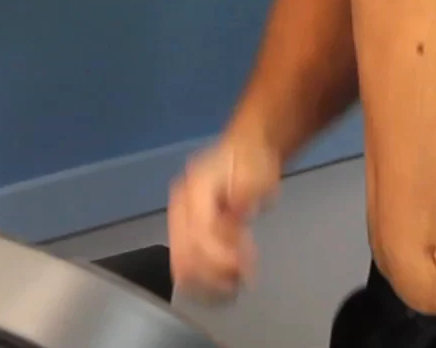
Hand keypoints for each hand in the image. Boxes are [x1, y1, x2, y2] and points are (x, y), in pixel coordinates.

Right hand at [165, 135, 281, 302]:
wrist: (242, 154)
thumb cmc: (250, 162)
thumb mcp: (256, 170)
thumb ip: (246, 190)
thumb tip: (237, 210)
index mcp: (194, 189)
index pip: (200, 233)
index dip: (221, 257)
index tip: (246, 267)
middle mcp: (180, 207)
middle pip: (185, 255)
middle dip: (216, 274)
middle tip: (244, 276)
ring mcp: (179, 221)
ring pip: (182, 265)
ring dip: (210, 281)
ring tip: (237, 281)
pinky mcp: (184, 234)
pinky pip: (186, 265)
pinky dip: (206, 279)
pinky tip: (228, 279)